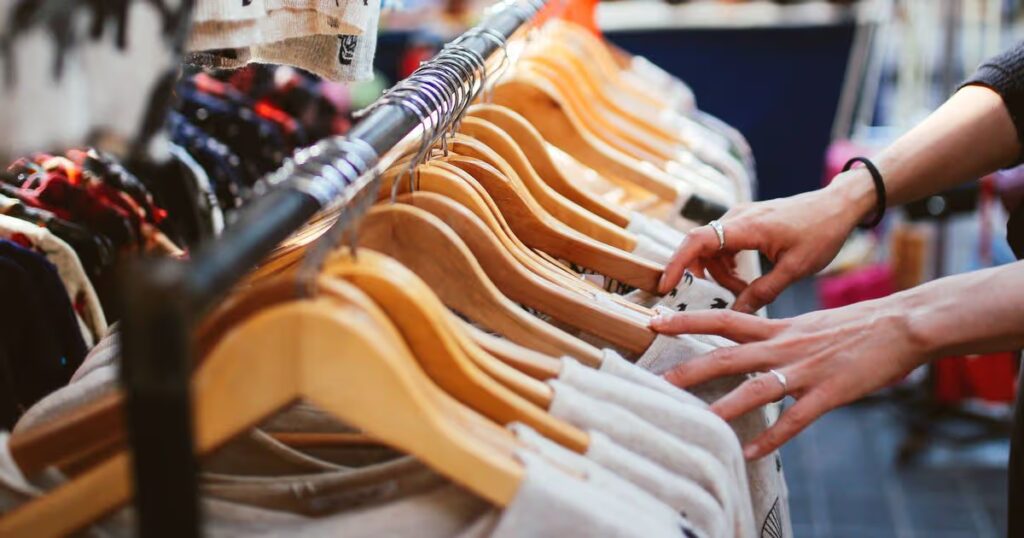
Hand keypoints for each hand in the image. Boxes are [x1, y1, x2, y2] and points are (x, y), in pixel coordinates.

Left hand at [650, 298, 932, 458]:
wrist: (902, 324)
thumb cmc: (855, 325)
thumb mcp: (806, 324)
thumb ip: (775, 335)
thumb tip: (748, 344)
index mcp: (777, 327)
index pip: (722, 319)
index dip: (686, 320)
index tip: (654, 320)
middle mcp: (784, 345)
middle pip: (727, 355)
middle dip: (689, 368)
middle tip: (657, 380)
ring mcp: (806, 369)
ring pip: (756, 388)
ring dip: (725, 407)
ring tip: (698, 423)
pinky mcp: (830, 392)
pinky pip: (796, 419)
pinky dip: (774, 437)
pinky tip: (753, 453)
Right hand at [659, 172, 875, 312]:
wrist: (838, 205)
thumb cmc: (821, 232)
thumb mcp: (795, 269)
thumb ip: (763, 292)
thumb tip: (738, 313)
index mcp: (747, 226)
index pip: (698, 241)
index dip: (677, 263)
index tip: (666, 286)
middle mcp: (737, 217)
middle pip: (701, 247)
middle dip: (705, 275)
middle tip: (726, 296)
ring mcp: (740, 217)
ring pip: (711, 248)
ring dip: (720, 272)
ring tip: (745, 289)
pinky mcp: (745, 221)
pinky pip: (723, 244)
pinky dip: (727, 263)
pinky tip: (747, 278)